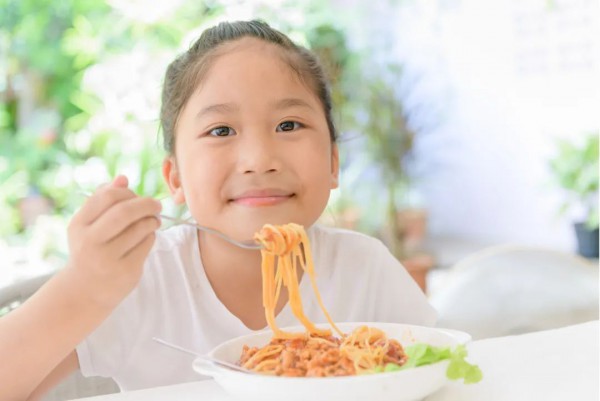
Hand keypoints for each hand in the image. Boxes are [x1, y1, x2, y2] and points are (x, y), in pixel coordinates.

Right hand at [66, 175, 161, 303]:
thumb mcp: (89, 225)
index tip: (137, 196)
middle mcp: (91, 241)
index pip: (108, 196)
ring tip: (152, 221)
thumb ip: (103, 199)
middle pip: (125, 211)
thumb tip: (123, 178)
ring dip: (151, 221)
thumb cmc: (91, 249)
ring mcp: (108, 258)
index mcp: (79, 225)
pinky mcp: (126, 270)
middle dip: (146, 204)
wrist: (86, 290)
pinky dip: (151, 236)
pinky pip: (147, 244)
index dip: (128, 193)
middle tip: (156, 205)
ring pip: (140, 228)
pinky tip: (147, 238)